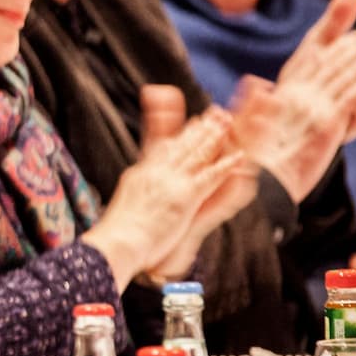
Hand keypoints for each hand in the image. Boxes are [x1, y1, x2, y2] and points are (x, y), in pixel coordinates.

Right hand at [85, 109, 246, 291]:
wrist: (118, 241)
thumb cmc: (116, 231)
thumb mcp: (123, 202)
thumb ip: (136, 192)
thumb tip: (136, 192)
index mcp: (141, 173)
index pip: (164, 147)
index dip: (181, 134)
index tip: (192, 122)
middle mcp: (156, 172)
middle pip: (182, 145)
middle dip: (200, 129)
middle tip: (215, 114)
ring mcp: (171, 182)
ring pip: (197, 155)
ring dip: (213, 138)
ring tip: (227, 124)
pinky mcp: (185, 196)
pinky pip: (210, 177)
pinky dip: (225, 165)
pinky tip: (238, 156)